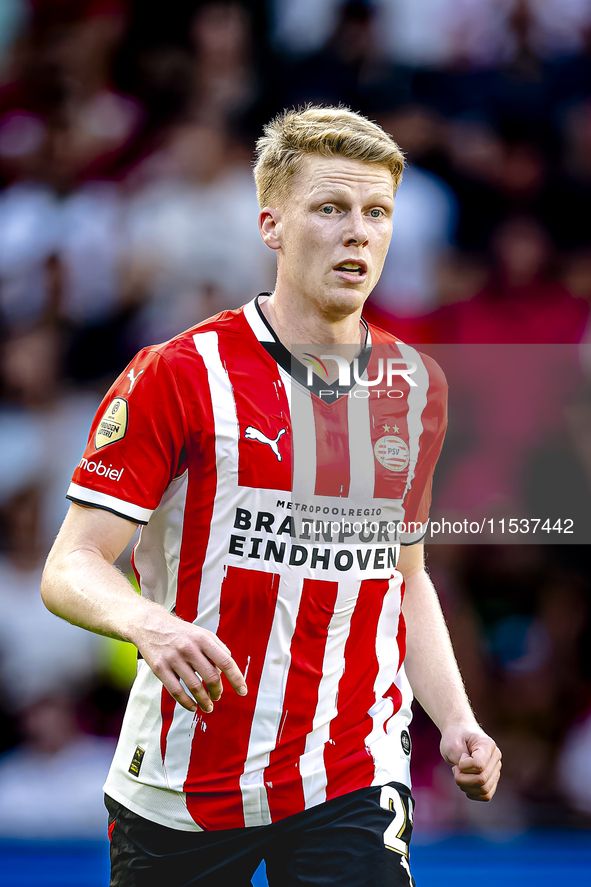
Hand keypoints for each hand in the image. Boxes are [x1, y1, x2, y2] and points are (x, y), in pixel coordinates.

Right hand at [132, 606, 246, 712]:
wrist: (151, 625)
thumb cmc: (182, 633)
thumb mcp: (202, 633)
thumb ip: (218, 648)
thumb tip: (227, 669)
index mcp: (203, 639)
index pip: (226, 661)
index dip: (236, 678)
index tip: (243, 691)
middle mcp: (189, 648)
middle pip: (211, 677)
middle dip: (217, 692)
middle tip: (218, 696)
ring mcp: (173, 659)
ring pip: (195, 687)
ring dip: (204, 701)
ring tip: (208, 706)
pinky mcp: (160, 668)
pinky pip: (176, 691)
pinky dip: (187, 703)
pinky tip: (192, 706)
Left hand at [440, 726, 501, 801]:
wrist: (459, 732)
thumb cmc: (455, 737)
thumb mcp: (452, 744)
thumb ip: (459, 760)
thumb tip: (470, 779)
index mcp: (488, 745)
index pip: (478, 765)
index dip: (464, 766)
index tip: (459, 757)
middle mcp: (495, 758)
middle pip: (482, 780)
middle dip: (462, 778)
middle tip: (455, 768)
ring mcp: (495, 769)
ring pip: (485, 790)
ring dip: (466, 787)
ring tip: (460, 774)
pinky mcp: (492, 779)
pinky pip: (486, 795)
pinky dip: (473, 793)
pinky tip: (465, 783)